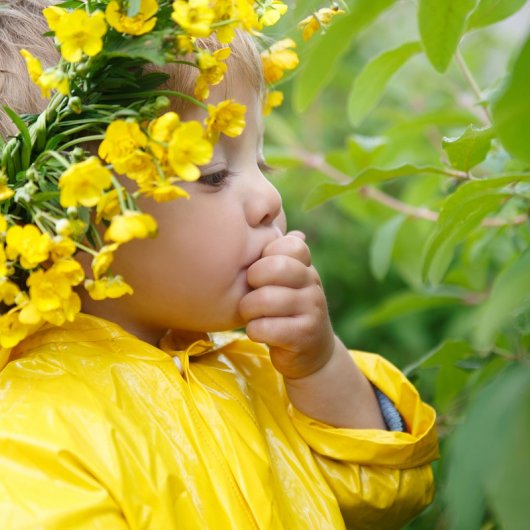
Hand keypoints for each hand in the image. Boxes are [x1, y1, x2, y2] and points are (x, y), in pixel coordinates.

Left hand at [239, 231, 335, 379]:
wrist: (310, 352)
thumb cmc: (286, 310)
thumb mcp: (284, 281)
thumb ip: (278, 256)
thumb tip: (282, 222)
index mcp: (305, 266)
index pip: (290, 245)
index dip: (266, 256)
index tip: (259, 272)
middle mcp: (313, 283)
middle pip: (276, 267)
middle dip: (253, 280)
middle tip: (250, 291)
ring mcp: (312, 310)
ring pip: (266, 299)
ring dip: (249, 309)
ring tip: (251, 314)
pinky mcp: (304, 336)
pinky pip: (266, 328)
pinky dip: (255, 330)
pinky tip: (259, 332)